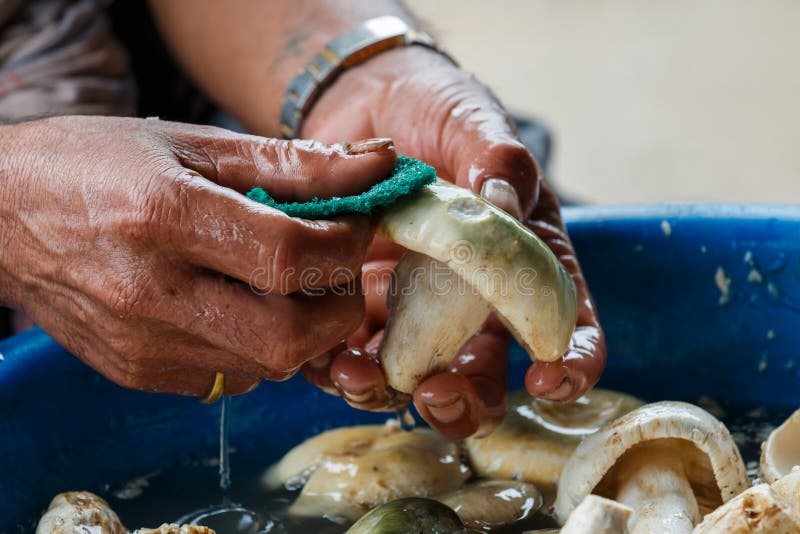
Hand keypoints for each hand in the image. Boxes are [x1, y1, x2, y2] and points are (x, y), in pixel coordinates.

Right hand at [0, 116, 396, 396]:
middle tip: (337, 268)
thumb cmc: (97, 164)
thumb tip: (378, 167)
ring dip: (305, 328)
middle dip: (340, 305)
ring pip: (269, 365)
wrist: (2, 216)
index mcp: (163, 217)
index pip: (289, 257)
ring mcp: (142, 345)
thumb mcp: (194, 144)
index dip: (345, 244)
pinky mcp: (139, 373)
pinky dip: (261, 347)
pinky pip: (232, 378)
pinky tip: (243, 307)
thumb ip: (293, 164)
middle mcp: (149, 293)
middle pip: (290, 334)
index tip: (357, 223)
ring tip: (290, 284)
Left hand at [300, 47, 605, 437]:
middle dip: (465, 403)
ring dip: (388, 393)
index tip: (550, 380)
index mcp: (522, 262)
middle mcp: (472, 300)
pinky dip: (336, 367)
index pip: (567, 326)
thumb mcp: (473, 122)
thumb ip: (497, 160)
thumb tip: (503, 204)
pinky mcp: (359, 306)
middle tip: (438, 393)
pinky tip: (325, 355)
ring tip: (359, 375)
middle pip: (482, 377)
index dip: (572, 364)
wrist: (367, 103)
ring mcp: (412, 309)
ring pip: (411, 380)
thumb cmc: (438, 110)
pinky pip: (350, 354)